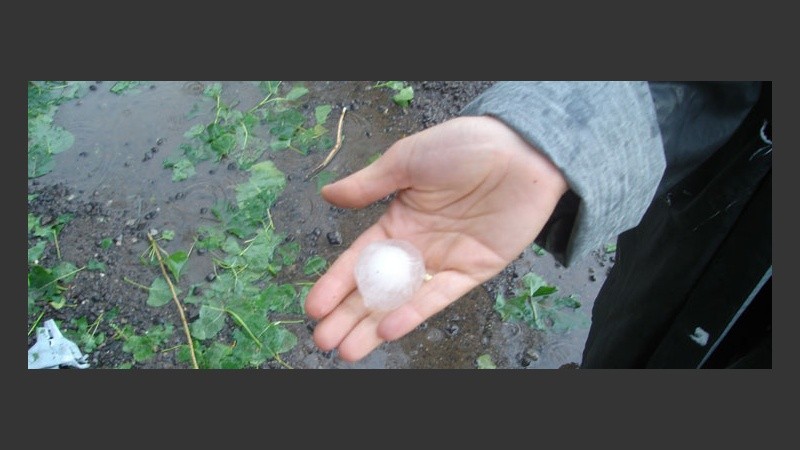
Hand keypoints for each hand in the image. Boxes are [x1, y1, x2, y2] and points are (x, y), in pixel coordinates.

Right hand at [304, 116, 568, 360]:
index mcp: (398, 221)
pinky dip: (414, 313)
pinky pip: (439, 297)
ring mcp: (444, 262)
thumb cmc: (463, 146)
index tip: (314, 307)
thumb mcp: (407, 160)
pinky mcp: (473, 271)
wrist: (520, 150)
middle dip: (349, 315)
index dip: (336, 283)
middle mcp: (417, 247)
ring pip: (403, 301)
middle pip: (376, 289)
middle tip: (324, 342)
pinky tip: (387, 329)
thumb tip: (327, 194)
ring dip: (374, 326)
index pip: (359, 260)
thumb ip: (369, 183)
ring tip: (348, 351)